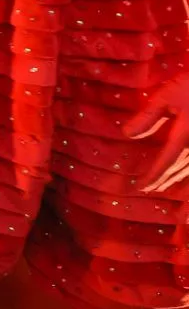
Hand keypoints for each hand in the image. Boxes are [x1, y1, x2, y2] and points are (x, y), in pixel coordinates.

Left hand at [125, 73, 188, 191]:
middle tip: (154, 196)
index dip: (154, 175)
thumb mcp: (168, 95)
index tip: (141, 187)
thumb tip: (126, 134)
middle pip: (185, 172)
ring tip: (183, 214)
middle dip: (169, 184)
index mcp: (186, 134)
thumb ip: (149, 117)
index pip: (167, 161)